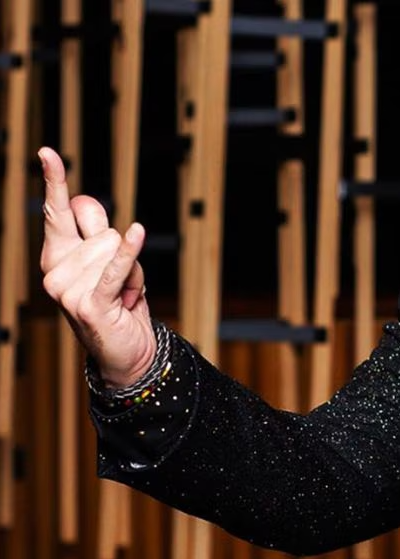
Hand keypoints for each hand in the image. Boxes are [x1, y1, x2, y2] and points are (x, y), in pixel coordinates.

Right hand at [39, 146, 155, 388]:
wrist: (128, 350)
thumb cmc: (119, 301)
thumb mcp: (109, 262)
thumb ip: (98, 232)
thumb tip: (87, 204)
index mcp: (56, 254)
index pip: (58, 210)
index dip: (55, 180)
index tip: (48, 152)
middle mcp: (55, 269)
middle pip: (104, 229)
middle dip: (124, 252)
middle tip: (120, 282)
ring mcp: (68, 289)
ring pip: (119, 252)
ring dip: (133, 274)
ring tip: (123, 296)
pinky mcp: (90, 304)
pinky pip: (117, 270)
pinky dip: (130, 255)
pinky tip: (138, 234)